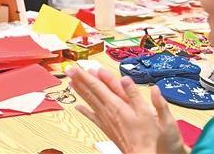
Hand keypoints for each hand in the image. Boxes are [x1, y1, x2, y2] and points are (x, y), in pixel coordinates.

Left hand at [67, 67, 185, 153]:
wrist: (140, 153)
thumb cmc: (144, 134)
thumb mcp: (144, 111)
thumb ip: (133, 93)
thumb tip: (125, 78)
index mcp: (115, 104)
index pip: (97, 86)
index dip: (85, 76)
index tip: (76, 68)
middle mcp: (106, 110)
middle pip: (90, 92)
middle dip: (79, 80)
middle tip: (69, 70)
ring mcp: (104, 119)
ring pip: (89, 101)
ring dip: (79, 91)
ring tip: (71, 82)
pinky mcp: (105, 127)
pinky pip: (91, 116)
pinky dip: (83, 111)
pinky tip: (77, 107)